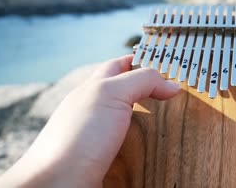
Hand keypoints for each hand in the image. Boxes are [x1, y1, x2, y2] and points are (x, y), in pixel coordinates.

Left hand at [0, 55, 180, 187]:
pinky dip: (153, 153)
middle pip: (131, 95)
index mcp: (95, 90)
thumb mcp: (110, 94)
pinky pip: (137, 155)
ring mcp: (104, 139)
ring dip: (157, 127)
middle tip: (179, 95)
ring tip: (178, 127)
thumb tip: (172, 84)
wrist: (56, 186)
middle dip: (154, 94)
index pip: (121, 66)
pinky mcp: (111, 164)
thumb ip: (141, 81)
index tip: (169, 62)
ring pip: (136, 127)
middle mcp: (98, 112)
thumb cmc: (76, 137)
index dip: (143, 60)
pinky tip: (164, 154)